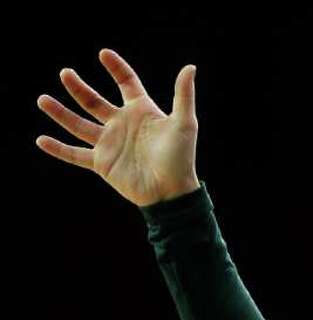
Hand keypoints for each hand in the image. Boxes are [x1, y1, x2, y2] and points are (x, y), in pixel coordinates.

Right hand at [36, 49, 200, 207]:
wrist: (171, 192)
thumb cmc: (180, 157)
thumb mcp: (184, 123)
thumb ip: (183, 95)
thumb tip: (190, 67)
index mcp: (142, 111)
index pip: (126, 83)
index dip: (116, 68)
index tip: (103, 54)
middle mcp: (122, 124)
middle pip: (95, 101)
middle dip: (78, 88)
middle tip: (65, 73)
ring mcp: (110, 143)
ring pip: (79, 124)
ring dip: (60, 113)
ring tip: (42, 99)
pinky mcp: (102, 163)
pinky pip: (75, 154)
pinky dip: (58, 148)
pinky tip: (41, 140)